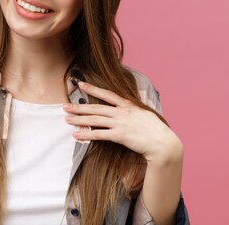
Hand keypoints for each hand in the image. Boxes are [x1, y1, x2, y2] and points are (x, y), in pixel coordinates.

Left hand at [63, 79, 182, 162]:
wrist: (163, 143)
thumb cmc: (156, 131)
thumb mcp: (145, 115)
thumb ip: (134, 111)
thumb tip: (127, 108)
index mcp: (128, 105)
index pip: (107, 94)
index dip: (93, 89)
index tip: (80, 84)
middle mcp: (122, 112)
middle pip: (96, 107)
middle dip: (79, 106)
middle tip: (65, 106)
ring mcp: (120, 123)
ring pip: (95, 120)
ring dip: (79, 120)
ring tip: (67, 120)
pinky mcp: (120, 136)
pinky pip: (99, 134)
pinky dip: (86, 135)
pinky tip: (77, 135)